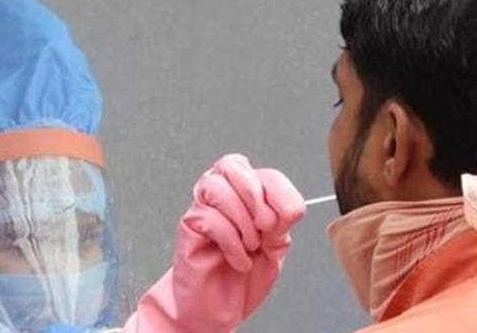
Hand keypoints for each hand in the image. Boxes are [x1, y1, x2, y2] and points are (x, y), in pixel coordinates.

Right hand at [179, 153, 306, 316]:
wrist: (218, 311)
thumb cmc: (244, 278)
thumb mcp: (276, 246)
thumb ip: (282, 221)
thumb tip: (285, 208)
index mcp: (247, 195)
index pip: (264, 173)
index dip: (279, 192)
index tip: (287, 220)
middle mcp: (222, 195)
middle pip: (233, 165)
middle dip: (256, 196)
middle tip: (266, 227)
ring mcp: (203, 208)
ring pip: (218, 188)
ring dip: (243, 221)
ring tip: (251, 246)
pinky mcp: (189, 227)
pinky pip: (210, 218)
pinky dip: (232, 242)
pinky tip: (239, 260)